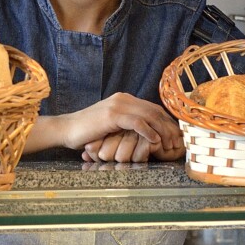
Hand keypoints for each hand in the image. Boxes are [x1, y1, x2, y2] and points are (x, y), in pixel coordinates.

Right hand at [22, 93, 183, 157]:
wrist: (67, 130)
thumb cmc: (88, 132)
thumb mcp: (112, 127)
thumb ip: (128, 126)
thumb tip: (148, 136)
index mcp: (125, 100)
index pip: (153, 108)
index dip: (167, 122)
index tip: (175, 137)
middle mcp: (123, 99)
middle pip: (155, 111)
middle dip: (169, 127)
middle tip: (177, 143)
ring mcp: (118, 105)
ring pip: (149, 115)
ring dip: (162, 131)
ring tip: (168, 145)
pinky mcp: (112, 115)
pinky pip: (137, 122)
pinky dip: (148, 132)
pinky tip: (155, 142)